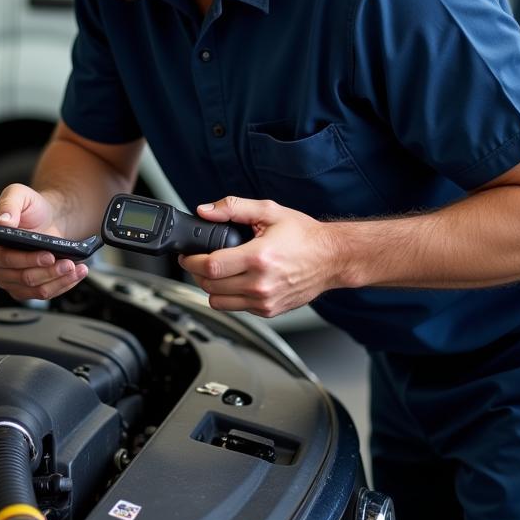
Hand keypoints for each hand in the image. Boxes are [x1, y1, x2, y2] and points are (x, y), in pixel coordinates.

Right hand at [0, 183, 88, 300]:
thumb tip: (2, 221)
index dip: (28, 260)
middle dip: (48, 272)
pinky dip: (62, 286)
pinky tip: (75, 275)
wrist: (48, 219)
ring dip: (59, 281)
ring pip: (35, 290)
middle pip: (22, 278)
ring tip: (75, 269)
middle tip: (68, 263)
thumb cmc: (31, 209)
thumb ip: (8, 205)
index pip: (5, 260)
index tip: (49, 255)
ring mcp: (11, 281)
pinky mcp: (26, 289)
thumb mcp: (18, 195)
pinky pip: (44, 294)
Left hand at [178, 196, 341, 317]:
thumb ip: (234, 208)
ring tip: (217, 272)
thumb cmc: (304, 236)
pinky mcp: (268, 311)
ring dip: (211, 287)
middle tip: (198, 260)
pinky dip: (229, 297)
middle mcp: (260, 283)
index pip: (211, 266)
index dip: (191, 260)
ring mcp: (264, 301)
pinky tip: (236, 281)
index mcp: (258, 258)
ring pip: (218, 302)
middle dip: (197, 272)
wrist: (332, 258)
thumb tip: (206, 211)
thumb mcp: (269, 211)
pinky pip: (236, 308)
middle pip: (210, 286)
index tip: (187, 255)